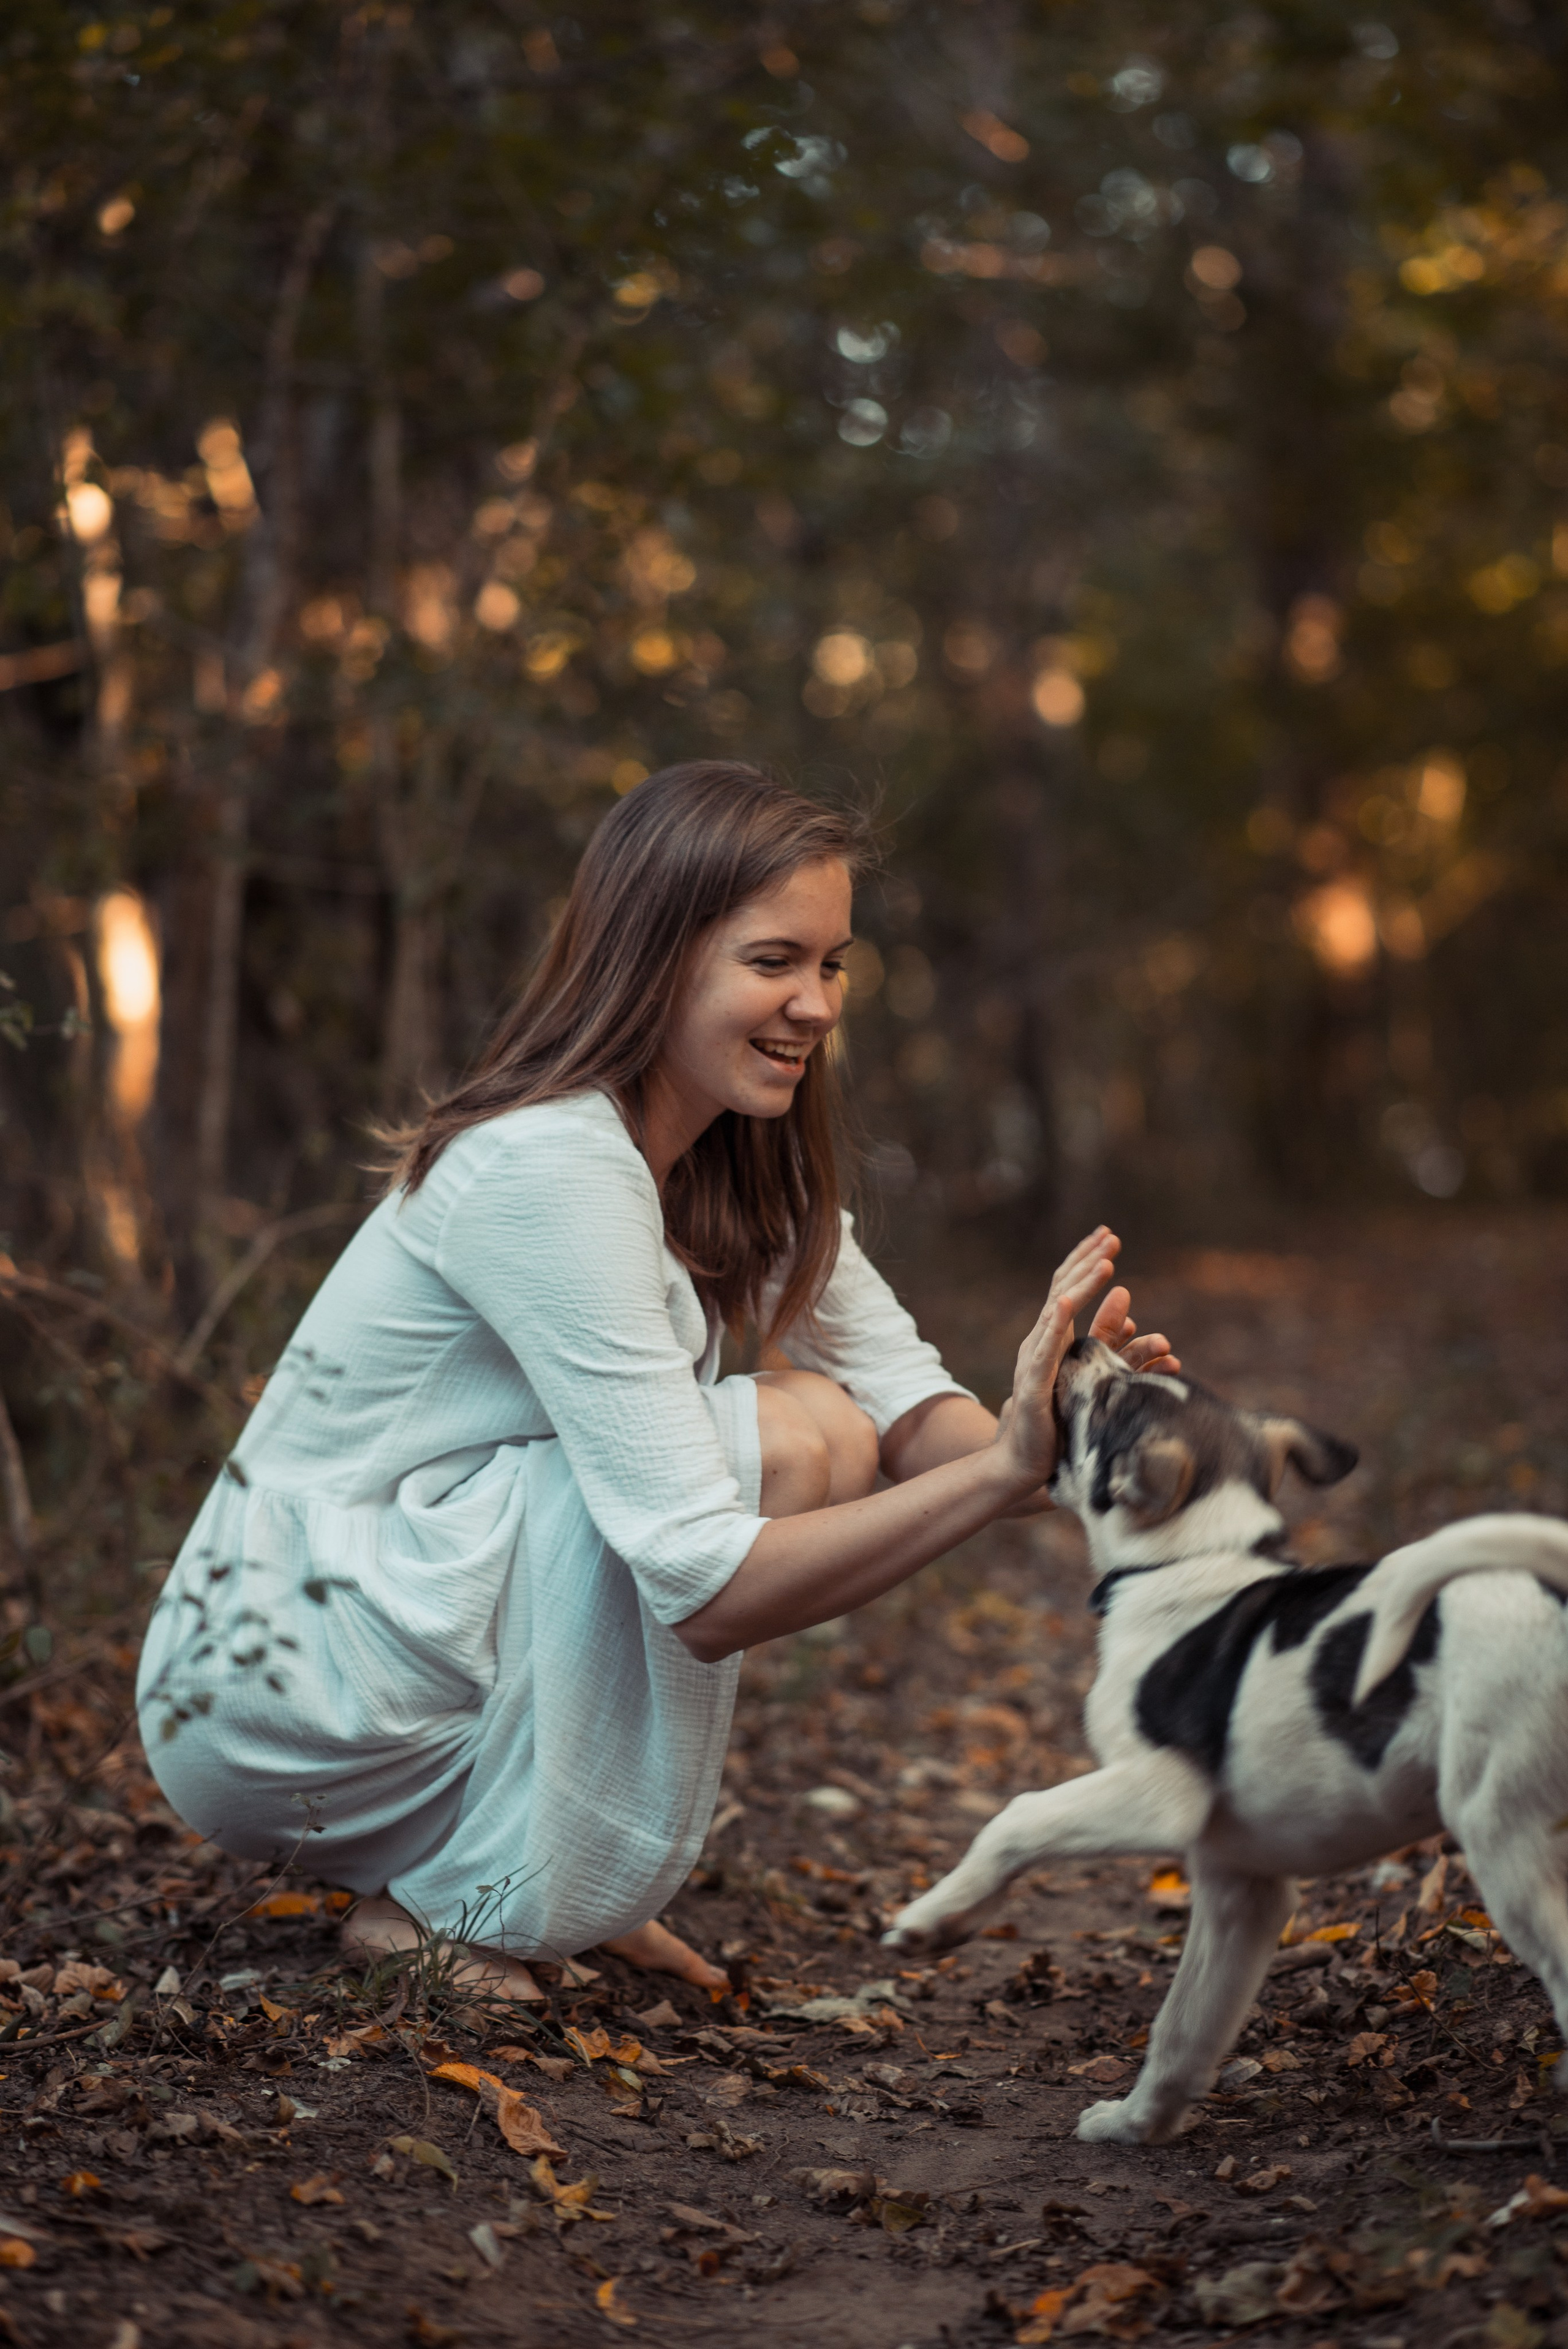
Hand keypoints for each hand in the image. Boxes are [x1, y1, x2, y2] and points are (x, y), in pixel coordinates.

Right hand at [994, 1227, 1179, 1491]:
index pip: (1070, 1288)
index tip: (1108, 1235)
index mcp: (1054, 1339)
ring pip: (1058, 1311)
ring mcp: (1035, 1360)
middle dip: (1089, 1261)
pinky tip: (1065, 1301)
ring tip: (1105, 1264)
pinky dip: (1054, 1322)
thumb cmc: (1057, 1426)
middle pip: (1063, 1289)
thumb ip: (1114, 1352)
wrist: (1024, 1464)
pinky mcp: (1034, 1383)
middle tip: (1112, 1236)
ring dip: (1082, 1284)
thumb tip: (1142, 1327)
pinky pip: (1045, 1348)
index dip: (1087, 1261)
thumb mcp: (1093, 1381)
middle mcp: (1042, 1341)